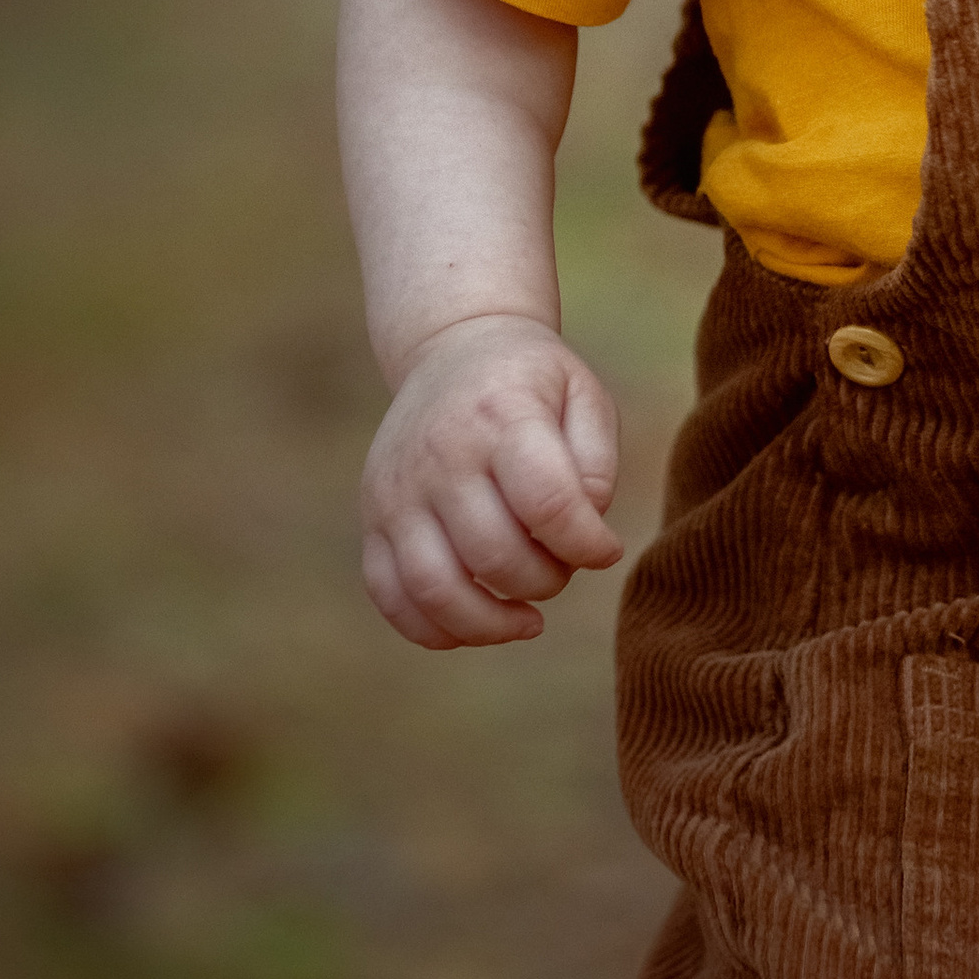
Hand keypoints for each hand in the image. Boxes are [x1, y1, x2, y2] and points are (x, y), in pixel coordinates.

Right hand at [359, 312, 623, 648]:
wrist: (454, 348)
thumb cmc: (533, 383)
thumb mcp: (584, 396)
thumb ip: (597, 463)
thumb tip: (586, 526)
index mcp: (501, 417)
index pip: (547, 504)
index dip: (587, 545)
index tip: (606, 549)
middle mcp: (440, 456)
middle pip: (493, 555)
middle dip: (546, 581)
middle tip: (564, 567)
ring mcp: (397, 491)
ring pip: (435, 588)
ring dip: (491, 623)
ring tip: (528, 618)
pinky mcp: (373, 519)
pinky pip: (389, 595)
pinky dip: (433, 629)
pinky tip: (478, 623)